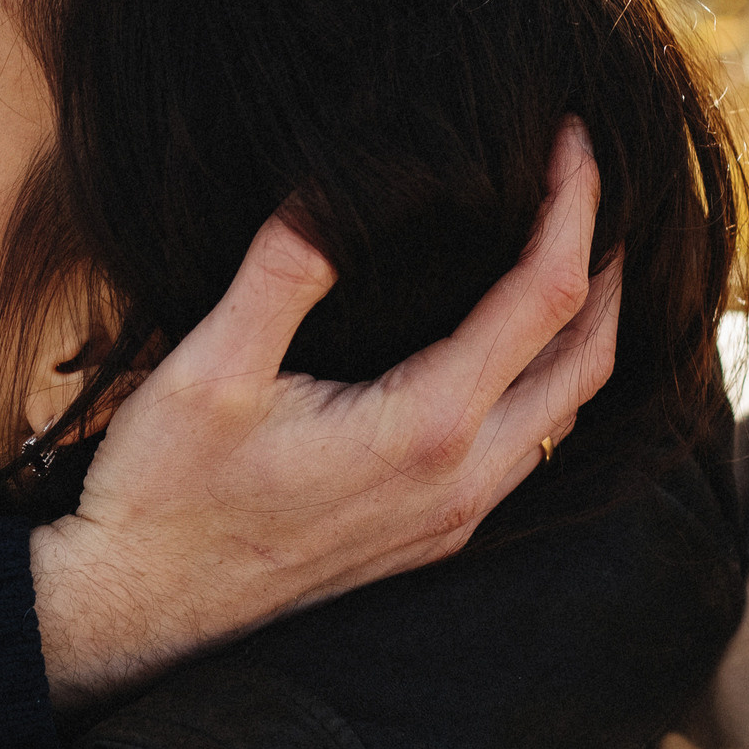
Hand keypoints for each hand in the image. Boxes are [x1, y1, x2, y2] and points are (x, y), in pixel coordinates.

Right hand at [36, 118, 621, 710]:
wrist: (136, 610)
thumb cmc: (163, 492)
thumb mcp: (209, 367)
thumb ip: (284, 270)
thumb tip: (335, 183)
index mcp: (425, 427)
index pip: (545, 297)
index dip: (573, 208)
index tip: (576, 137)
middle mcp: (461, 480)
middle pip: (588, 358)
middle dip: (612, 265)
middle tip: (600, 185)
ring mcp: (451, 518)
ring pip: (566, 412)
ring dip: (585, 328)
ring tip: (573, 253)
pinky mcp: (428, 537)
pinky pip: (527, 450)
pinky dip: (546, 381)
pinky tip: (509, 347)